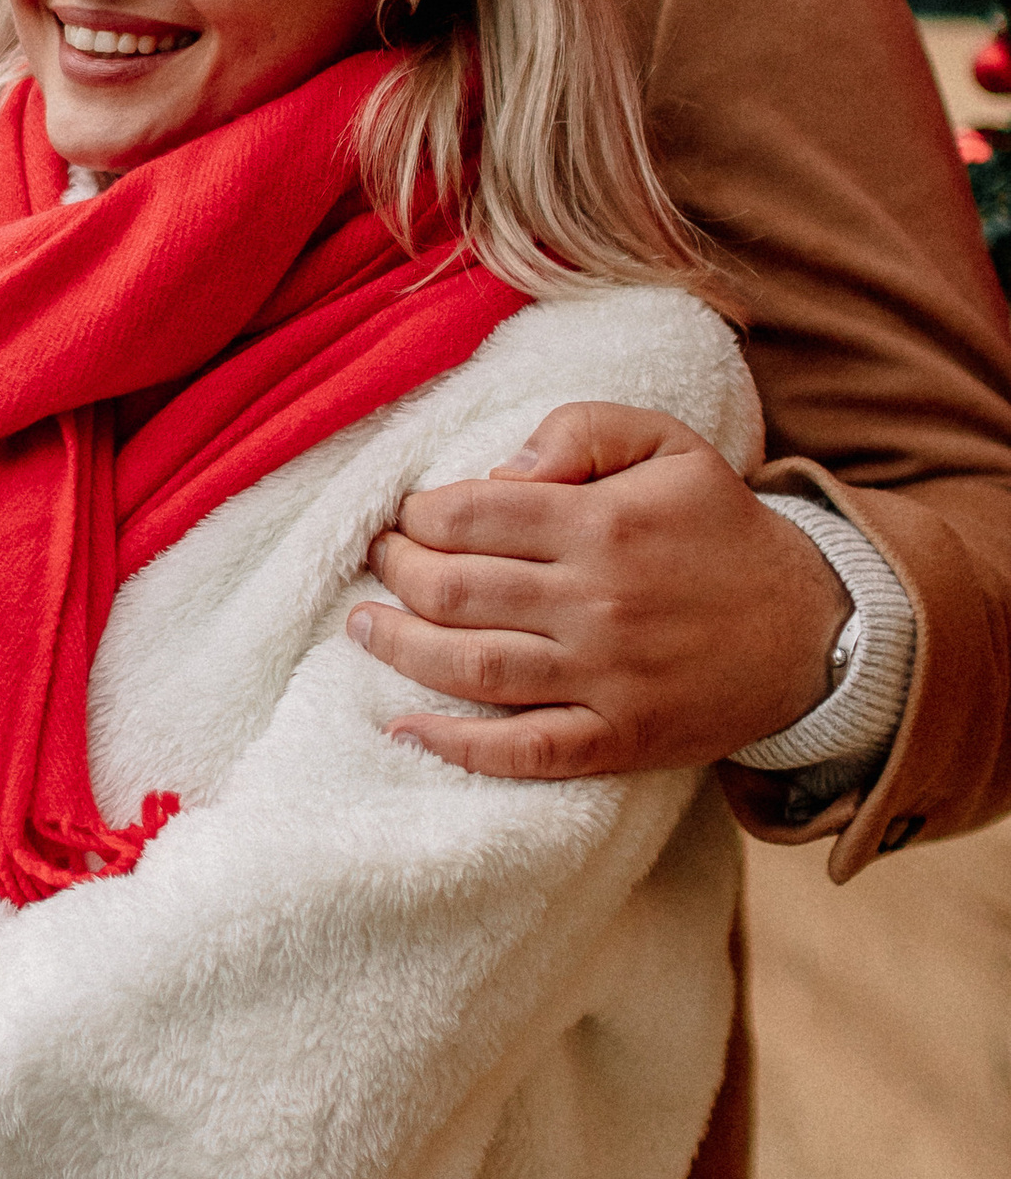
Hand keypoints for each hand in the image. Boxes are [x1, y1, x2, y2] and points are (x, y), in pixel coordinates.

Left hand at [347, 401, 850, 781]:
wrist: (814, 630)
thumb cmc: (724, 529)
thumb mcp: (671, 445)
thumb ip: (584, 428)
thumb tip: (499, 468)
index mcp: (602, 524)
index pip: (468, 515)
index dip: (416, 515)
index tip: (403, 516)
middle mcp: (596, 601)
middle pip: (453, 589)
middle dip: (396, 573)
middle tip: (377, 564)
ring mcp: (605, 676)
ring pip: (470, 666)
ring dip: (398, 648)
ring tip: (362, 628)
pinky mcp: (617, 737)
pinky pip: (521, 750)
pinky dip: (455, 745)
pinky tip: (405, 728)